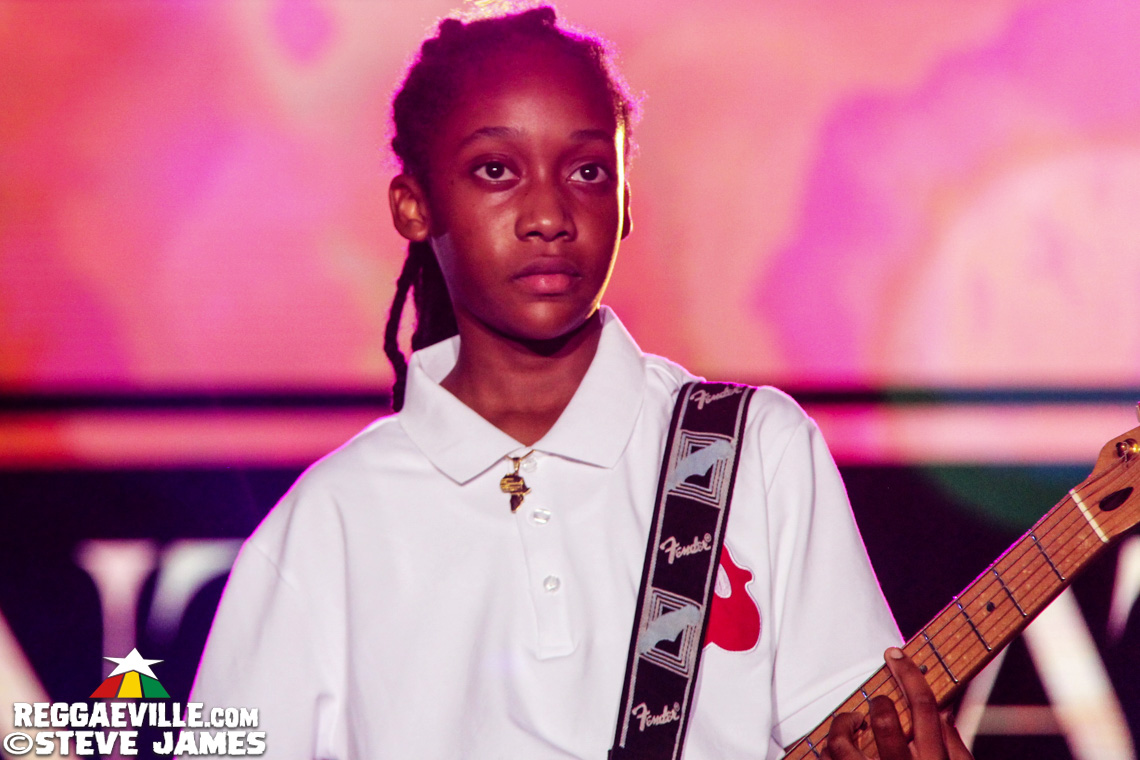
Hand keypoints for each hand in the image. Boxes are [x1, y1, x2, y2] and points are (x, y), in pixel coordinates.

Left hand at [823, 647, 973, 759]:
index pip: (923, 705)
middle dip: (878, 702)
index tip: (895, 654)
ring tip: (849, 726)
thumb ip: (953, 747)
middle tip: (877, 703)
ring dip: (841, 727)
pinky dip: (825, 751)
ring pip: (842, 744)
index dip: (908, 673)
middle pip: (883, 719)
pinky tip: (834, 751)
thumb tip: (943, 713)